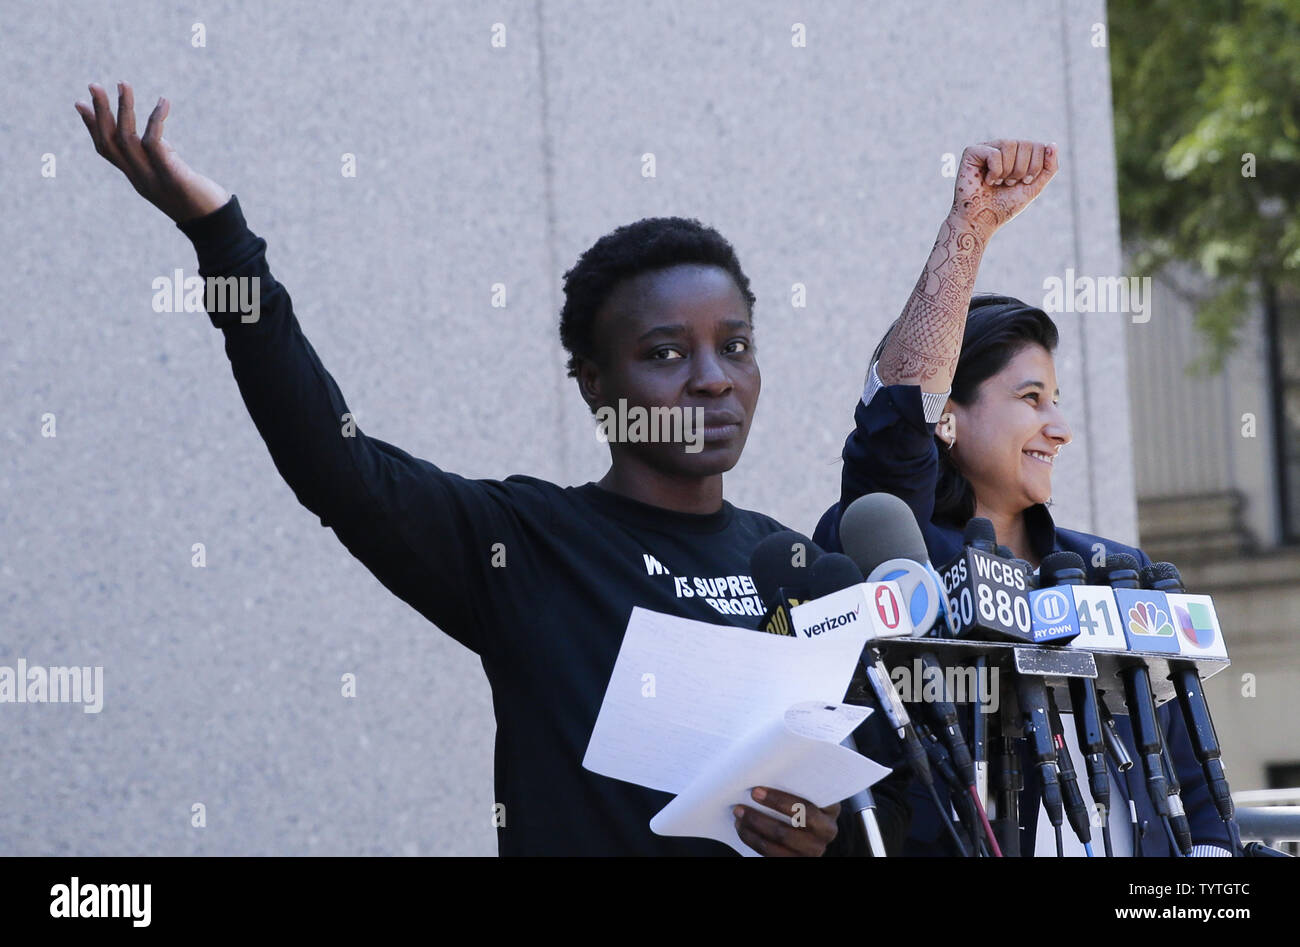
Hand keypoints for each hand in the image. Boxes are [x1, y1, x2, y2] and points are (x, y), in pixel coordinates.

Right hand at [75, 81, 230, 223]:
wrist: (217, 225)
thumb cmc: (201, 200)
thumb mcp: (174, 175)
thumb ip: (162, 159)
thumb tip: (156, 139)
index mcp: (137, 177)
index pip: (106, 151)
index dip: (91, 127)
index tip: (79, 103)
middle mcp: (140, 178)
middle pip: (109, 142)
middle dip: (99, 112)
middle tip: (93, 85)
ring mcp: (153, 178)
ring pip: (126, 139)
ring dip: (123, 109)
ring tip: (123, 84)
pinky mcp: (172, 176)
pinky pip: (154, 144)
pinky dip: (156, 120)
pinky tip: (163, 102)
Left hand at [733, 786, 839, 856]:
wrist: (811, 826)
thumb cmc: (804, 796)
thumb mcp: (808, 788)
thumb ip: (796, 779)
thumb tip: (762, 762)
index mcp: (831, 808)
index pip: (806, 806)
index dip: (779, 800)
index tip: (755, 790)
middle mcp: (827, 831)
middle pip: (791, 826)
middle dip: (761, 815)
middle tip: (741, 804)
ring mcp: (815, 849)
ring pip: (780, 840)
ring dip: (754, 826)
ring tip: (738, 813)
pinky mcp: (798, 859)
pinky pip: (772, 853)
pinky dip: (753, 839)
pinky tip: (742, 828)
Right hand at [950, 139, 1058, 233]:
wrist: (980, 221)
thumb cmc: (1003, 206)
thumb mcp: (1033, 187)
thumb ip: (1048, 168)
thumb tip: (1052, 145)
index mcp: (1017, 153)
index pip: (1038, 146)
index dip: (1035, 167)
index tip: (1023, 182)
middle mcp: (1002, 147)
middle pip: (1026, 144)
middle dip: (1021, 170)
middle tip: (1008, 184)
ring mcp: (986, 148)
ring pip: (1010, 144)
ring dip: (1008, 171)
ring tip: (998, 182)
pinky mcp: (971, 152)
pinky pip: (994, 153)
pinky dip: (995, 172)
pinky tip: (986, 180)